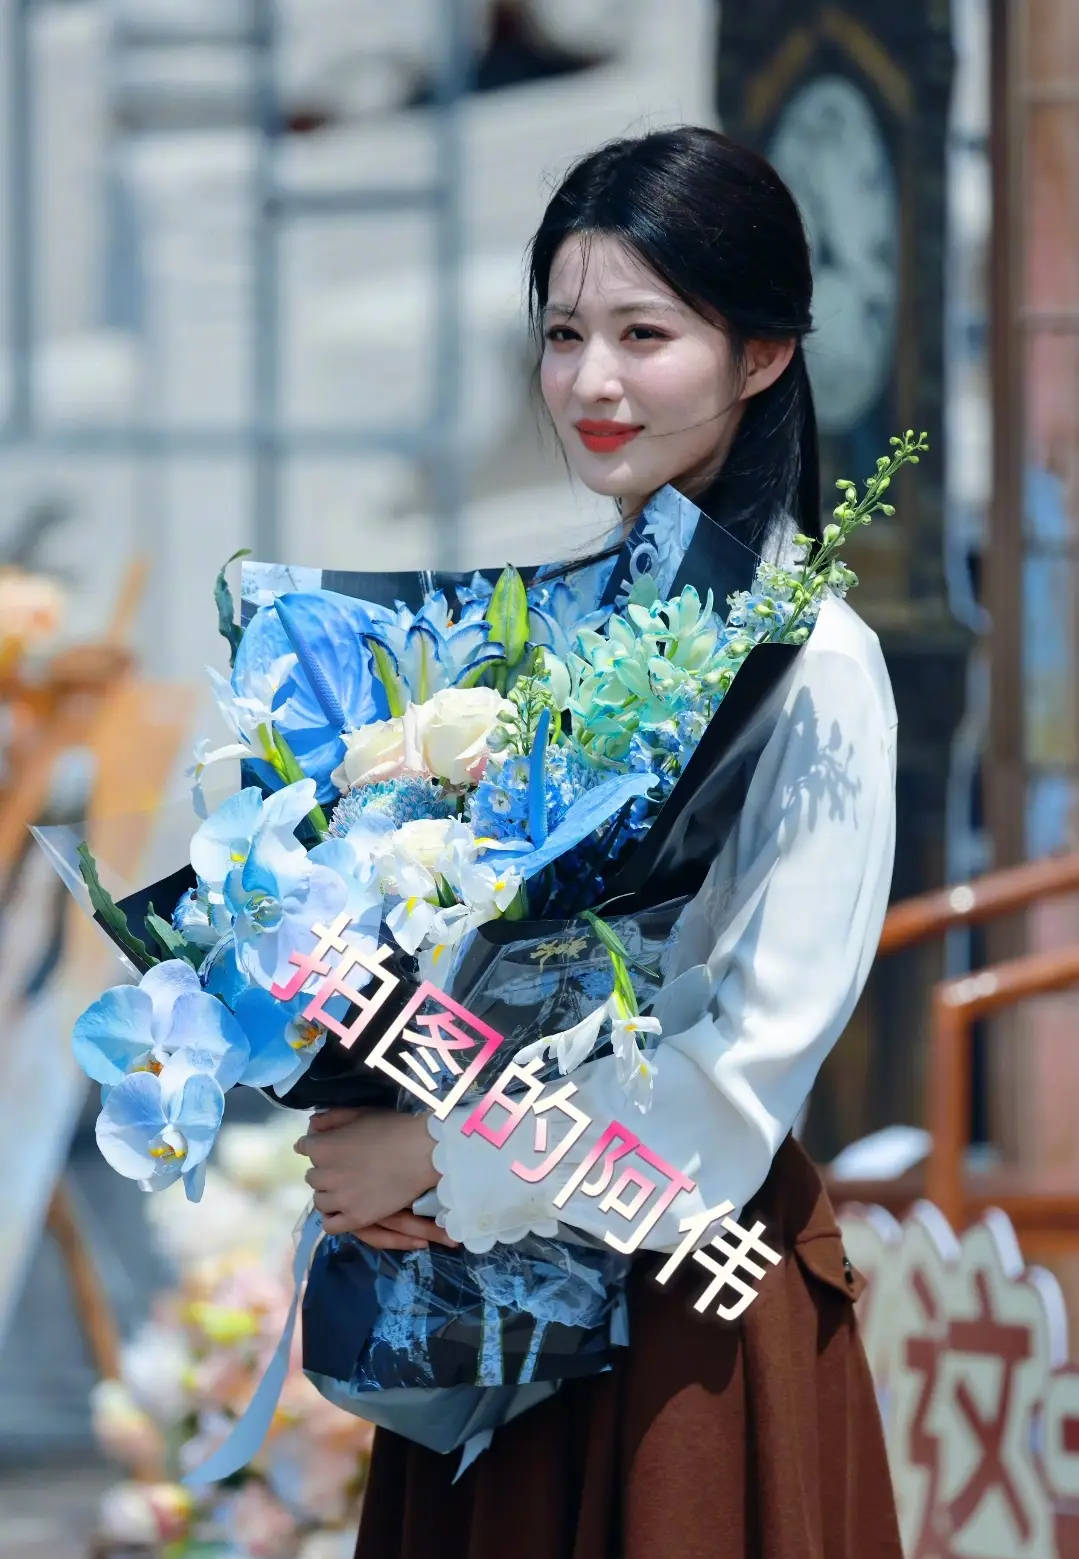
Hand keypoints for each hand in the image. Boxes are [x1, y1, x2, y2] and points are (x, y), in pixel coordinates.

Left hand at [294, 1107, 454, 1242]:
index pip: (304, 1148)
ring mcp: (339, 1199)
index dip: (320, 1146)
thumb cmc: (392, 1128)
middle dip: (325, 1170)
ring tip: (348, 1189)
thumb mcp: (360, 1114)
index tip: (333, 1148)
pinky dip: (334, 1218)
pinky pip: (330, 1225)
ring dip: (330, 1194)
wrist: (421, 1153)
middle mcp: (324, 1175)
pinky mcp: (355, 1218)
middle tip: (346, 1168)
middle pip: (312, 1176)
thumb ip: (330, 1118)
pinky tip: (345, 1210)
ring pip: (320, 1201)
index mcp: (322, 1147)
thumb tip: (311, 1127)